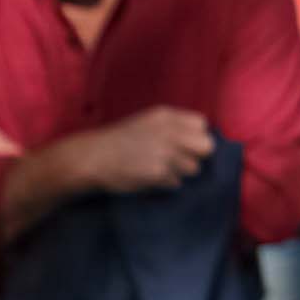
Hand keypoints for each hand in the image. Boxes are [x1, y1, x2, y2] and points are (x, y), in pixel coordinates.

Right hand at [52, 106, 215, 198]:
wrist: (92, 157)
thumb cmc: (118, 141)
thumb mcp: (146, 123)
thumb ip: (171, 127)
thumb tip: (199, 141)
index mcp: (165, 116)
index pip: (202, 124)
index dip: (196, 137)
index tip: (185, 145)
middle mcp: (169, 131)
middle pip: (207, 146)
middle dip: (197, 156)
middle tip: (180, 161)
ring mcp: (164, 152)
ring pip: (194, 168)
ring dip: (181, 172)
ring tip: (161, 171)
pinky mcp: (158, 173)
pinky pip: (176, 182)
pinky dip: (166, 184)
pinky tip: (150, 179)